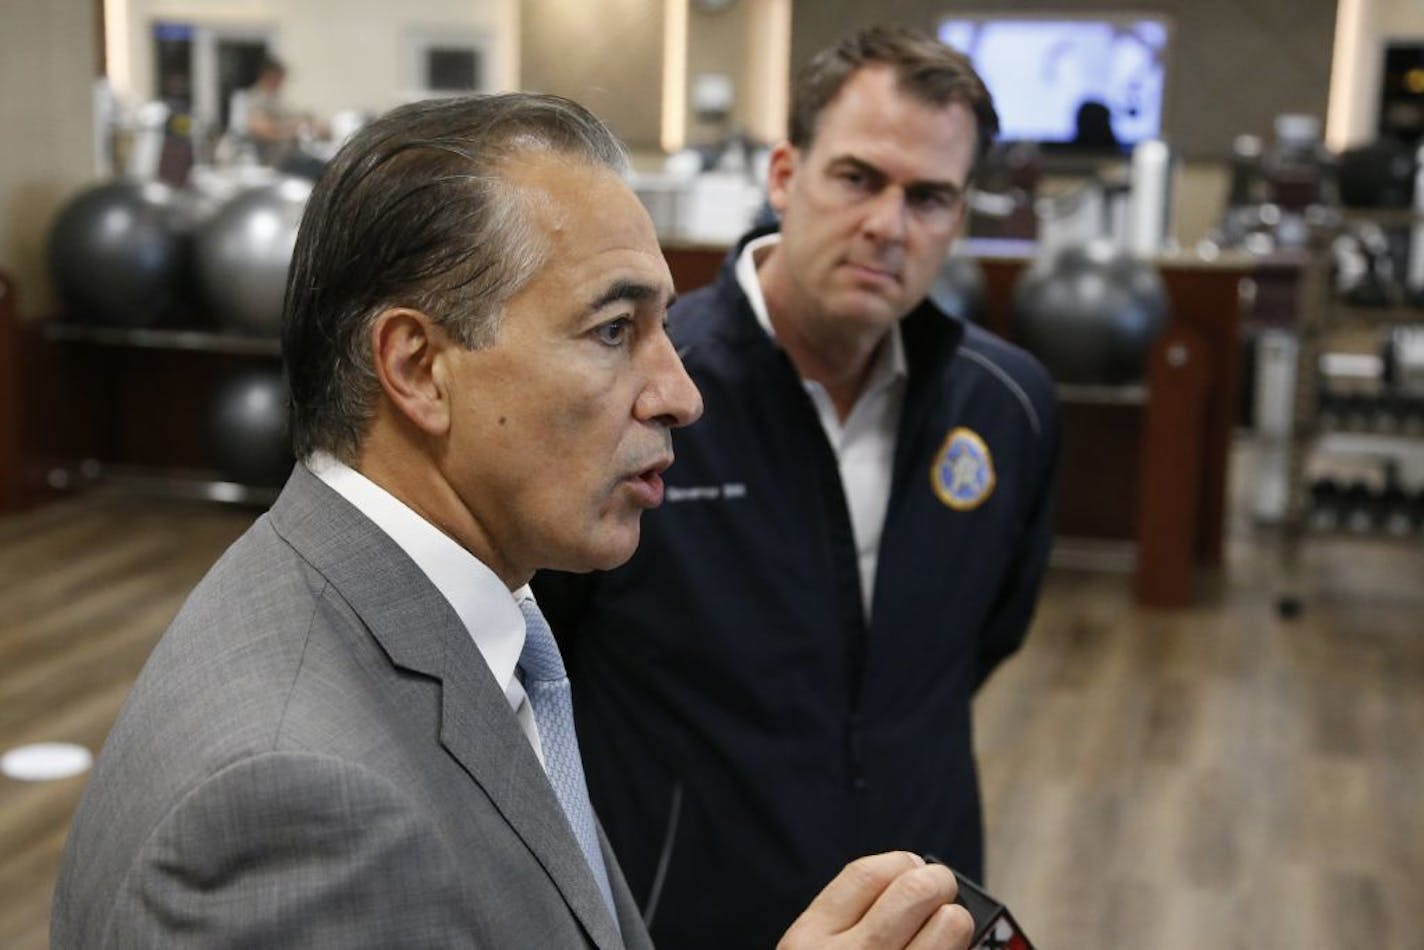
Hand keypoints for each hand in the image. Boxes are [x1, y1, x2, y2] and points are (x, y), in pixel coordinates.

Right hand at [778, 851, 975, 949]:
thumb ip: (845, 922)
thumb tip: (912, 876)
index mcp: (808, 940)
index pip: (866, 874)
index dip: (900, 862)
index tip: (913, 866)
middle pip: (912, 892)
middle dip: (937, 881)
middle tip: (942, 890)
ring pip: (948, 925)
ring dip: (956, 919)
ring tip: (950, 925)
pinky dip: (962, 949)